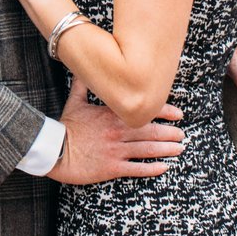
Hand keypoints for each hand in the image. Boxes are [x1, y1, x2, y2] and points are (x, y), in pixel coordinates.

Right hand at [52, 80, 184, 184]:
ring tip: (179, 149)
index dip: (164, 112)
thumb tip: (84, 66)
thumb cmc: (65, 127)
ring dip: (166, 149)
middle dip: (170, 133)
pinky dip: (152, 168)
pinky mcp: (112, 168)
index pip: (143, 110)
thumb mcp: (75, 102)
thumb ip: (84, 84)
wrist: (54, 151)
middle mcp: (118, 131)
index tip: (178, 114)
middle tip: (182, 134)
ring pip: (148, 149)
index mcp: (112, 115)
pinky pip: (136, 169)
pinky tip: (164, 167)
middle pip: (151, 131)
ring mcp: (116, 150)